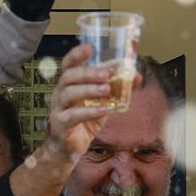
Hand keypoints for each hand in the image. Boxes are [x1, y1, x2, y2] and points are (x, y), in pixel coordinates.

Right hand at [42, 44, 115, 161]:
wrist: (71, 147)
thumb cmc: (85, 121)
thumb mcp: (103, 103)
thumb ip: (116, 90)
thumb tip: (136, 76)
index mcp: (70, 84)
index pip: (69, 65)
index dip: (76, 55)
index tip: (89, 48)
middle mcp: (61, 93)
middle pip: (68, 76)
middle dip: (87, 73)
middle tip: (105, 74)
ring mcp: (59, 108)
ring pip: (68, 93)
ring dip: (88, 90)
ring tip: (106, 90)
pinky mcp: (61, 124)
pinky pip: (73, 115)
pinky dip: (89, 112)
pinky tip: (104, 110)